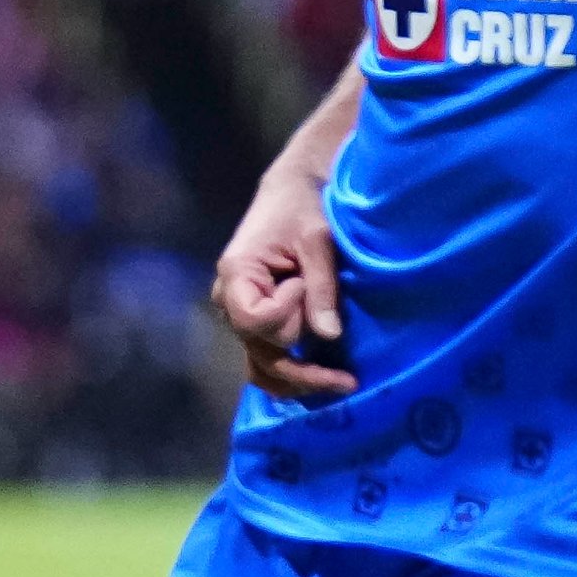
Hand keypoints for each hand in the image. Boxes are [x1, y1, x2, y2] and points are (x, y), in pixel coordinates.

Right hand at [212, 165, 352, 401]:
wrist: (292, 193)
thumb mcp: (317, 240)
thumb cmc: (302, 207)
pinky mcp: (257, 323)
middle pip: (260, 352)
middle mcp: (229, 301)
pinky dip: (292, 374)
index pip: (253, 320)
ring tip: (339, 383)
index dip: (285, 313)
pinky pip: (267, 361)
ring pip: (261, 367)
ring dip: (299, 379)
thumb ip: (321, 287)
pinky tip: (322, 377)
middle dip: (304, 364)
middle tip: (348, 369)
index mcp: (236, 275)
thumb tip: (328, 336)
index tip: (302, 283)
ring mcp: (240, 317)